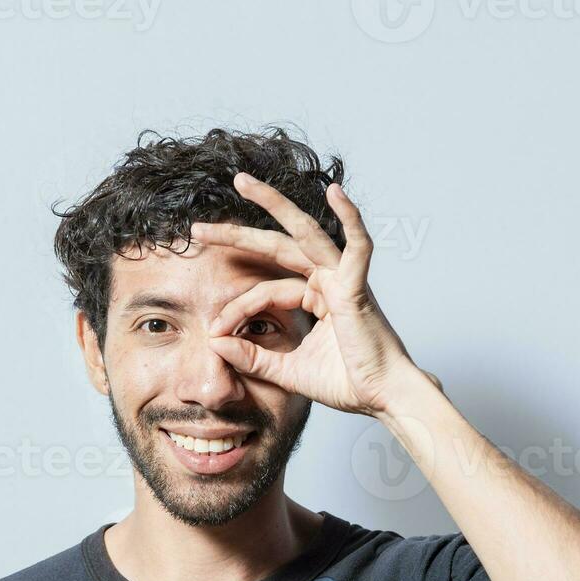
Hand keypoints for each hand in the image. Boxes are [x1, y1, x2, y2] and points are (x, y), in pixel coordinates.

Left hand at [193, 172, 437, 416]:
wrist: (382, 398)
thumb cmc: (347, 384)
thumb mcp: (286, 372)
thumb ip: (252, 357)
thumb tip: (214, 343)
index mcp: (314, 297)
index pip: (263, 291)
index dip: (234, 310)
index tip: (214, 333)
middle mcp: (327, 281)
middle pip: (275, 247)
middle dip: (236, 235)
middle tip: (197, 228)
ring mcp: (343, 279)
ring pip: (304, 232)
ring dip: (273, 204)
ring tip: (241, 182)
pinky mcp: (358, 286)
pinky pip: (359, 245)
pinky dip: (351, 217)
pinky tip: (336, 192)